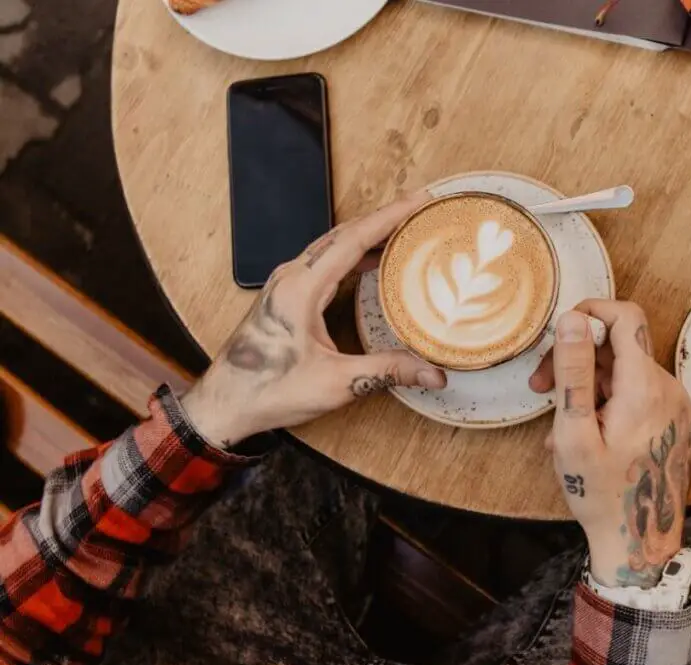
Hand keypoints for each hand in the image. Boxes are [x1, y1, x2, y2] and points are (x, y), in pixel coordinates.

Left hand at [181, 191, 445, 447]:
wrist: (225, 404)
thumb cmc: (268, 390)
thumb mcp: (336, 383)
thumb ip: (387, 371)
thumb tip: (433, 373)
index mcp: (301, 288)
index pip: (353, 239)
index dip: (389, 217)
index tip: (418, 202)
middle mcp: (291, 277)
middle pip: (343, 234)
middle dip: (383, 218)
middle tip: (418, 210)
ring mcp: (285, 284)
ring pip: (332, 245)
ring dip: (367, 234)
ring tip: (401, 230)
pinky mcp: (285, 295)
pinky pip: (323, 261)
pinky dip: (351, 253)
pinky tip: (370, 260)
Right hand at [529, 301, 690, 587]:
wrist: (640, 543)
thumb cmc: (601, 495)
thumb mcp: (574, 434)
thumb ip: (573, 372)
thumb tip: (573, 319)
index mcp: (645, 386)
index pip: (625, 315)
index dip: (589, 313)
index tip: (557, 336)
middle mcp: (667, 387)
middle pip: (619, 343)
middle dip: (575, 356)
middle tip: (540, 387)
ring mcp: (673, 403)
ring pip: (622, 368)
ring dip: (585, 384)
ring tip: (559, 426)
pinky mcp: (670, 418)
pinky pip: (633, 391)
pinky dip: (604, 400)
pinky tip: (583, 433)